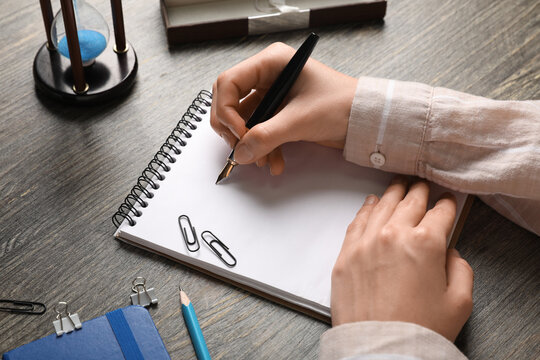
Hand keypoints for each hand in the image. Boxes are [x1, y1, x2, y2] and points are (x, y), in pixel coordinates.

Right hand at [211, 42, 356, 174]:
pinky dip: (263, 148)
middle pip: (231, 102)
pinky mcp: (279, 113)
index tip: (240, 134)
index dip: (226, 110)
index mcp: (271, 63)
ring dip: (250, 144)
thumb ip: (266, 136)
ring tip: (263, 161)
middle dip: (235, 130)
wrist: (365, 120)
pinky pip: (260, 131)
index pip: (228, 83)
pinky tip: (275, 162)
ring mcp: (272, 95)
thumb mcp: (301, 120)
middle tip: (242, 150)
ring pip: (244, 121)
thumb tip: (240, 153)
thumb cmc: (342, 104)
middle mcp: (268, 76)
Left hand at [331, 177, 473, 341]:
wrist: (379, 349)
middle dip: (420, 191)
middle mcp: (393, 235)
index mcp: (425, 243)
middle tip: (423, 185)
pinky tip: (371, 203)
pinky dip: (366, 208)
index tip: (447, 202)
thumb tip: (449, 253)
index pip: (440, 212)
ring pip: (381, 205)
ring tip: (399, 186)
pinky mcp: (345, 254)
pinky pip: (356, 221)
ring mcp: (365, 242)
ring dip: (393, 193)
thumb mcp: (458, 302)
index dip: (447, 205)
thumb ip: (460, 268)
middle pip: (410, 201)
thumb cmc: (417, 329)